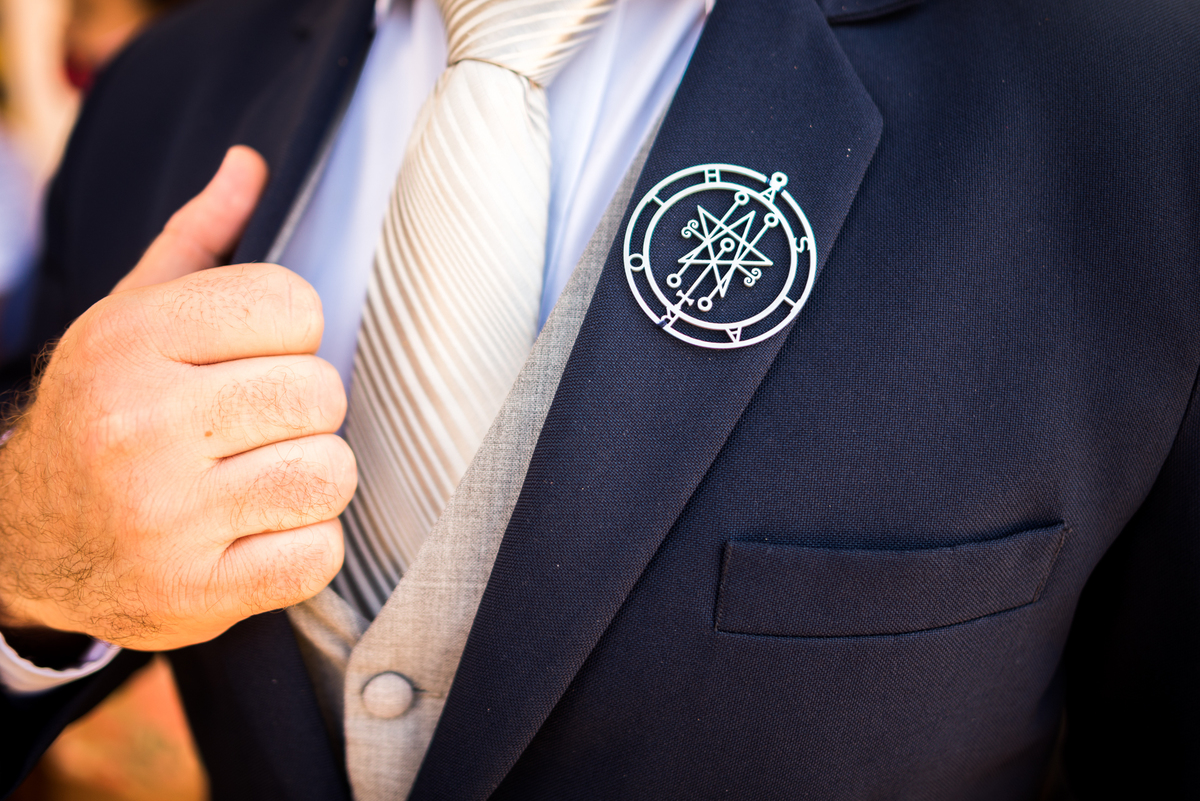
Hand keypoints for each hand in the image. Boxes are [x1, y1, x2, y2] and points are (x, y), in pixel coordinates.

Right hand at [0, 147, 355, 650]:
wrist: (30, 538)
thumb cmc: (108, 411)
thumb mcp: (132, 316)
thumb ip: (199, 240)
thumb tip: (252, 164)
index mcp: (132, 340)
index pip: (293, 306)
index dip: (293, 335)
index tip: (258, 358)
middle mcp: (142, 424)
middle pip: (319, 393)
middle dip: (306, 411)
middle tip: (261, 427)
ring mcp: (166, 516)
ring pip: (330, 474)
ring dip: (313, 479)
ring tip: (262, 480)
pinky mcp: (195, 592)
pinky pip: (318, 555)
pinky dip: (306, 547)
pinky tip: (260, 535)